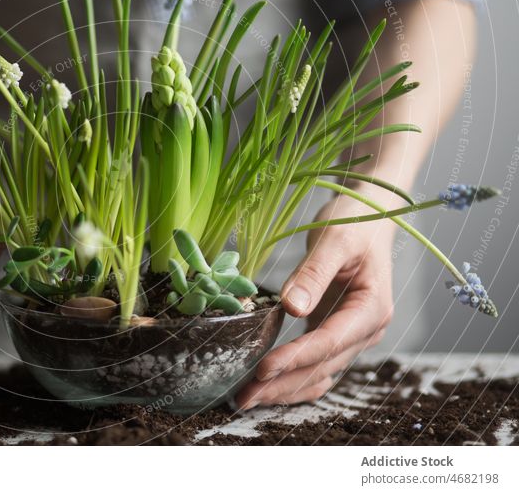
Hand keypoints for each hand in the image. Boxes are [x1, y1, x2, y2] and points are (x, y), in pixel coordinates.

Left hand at [235, 188, 396, 408]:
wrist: (369, 215)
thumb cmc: (355, 221)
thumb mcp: (334, 239)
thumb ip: (314, 273)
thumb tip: (292, 308)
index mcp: (372, 308)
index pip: (329, 341)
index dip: (295, 358)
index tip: (262, 369)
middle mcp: (367, 328)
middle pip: (322, 366)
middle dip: (282, 384)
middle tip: (243, 398)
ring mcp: (353, 333)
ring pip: (318, 373)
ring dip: (284, 388)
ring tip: (247, 399)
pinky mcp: (336, 331)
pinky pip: (316, 363)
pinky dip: (293, 378)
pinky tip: (268, 389)